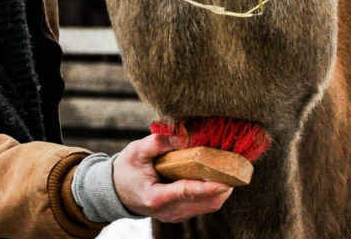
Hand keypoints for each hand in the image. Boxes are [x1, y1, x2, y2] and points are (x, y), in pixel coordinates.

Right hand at [113, 134, 233, 222]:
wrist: (116, 191)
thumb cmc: (127, 170)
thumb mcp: (136, 151)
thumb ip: (158, 142)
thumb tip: (182, 135)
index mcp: (155, 197)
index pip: (186, 192)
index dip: (208, 187)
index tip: (226, 182)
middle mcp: (168, 211)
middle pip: (205, 202)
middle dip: (223, 185)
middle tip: (234, 165)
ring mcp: (175, 215)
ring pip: (209, 205)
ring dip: (222, 188)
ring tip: (229, 167)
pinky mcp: (181, 213)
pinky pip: (205, 205)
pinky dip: (215, 191)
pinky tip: (217, 174)